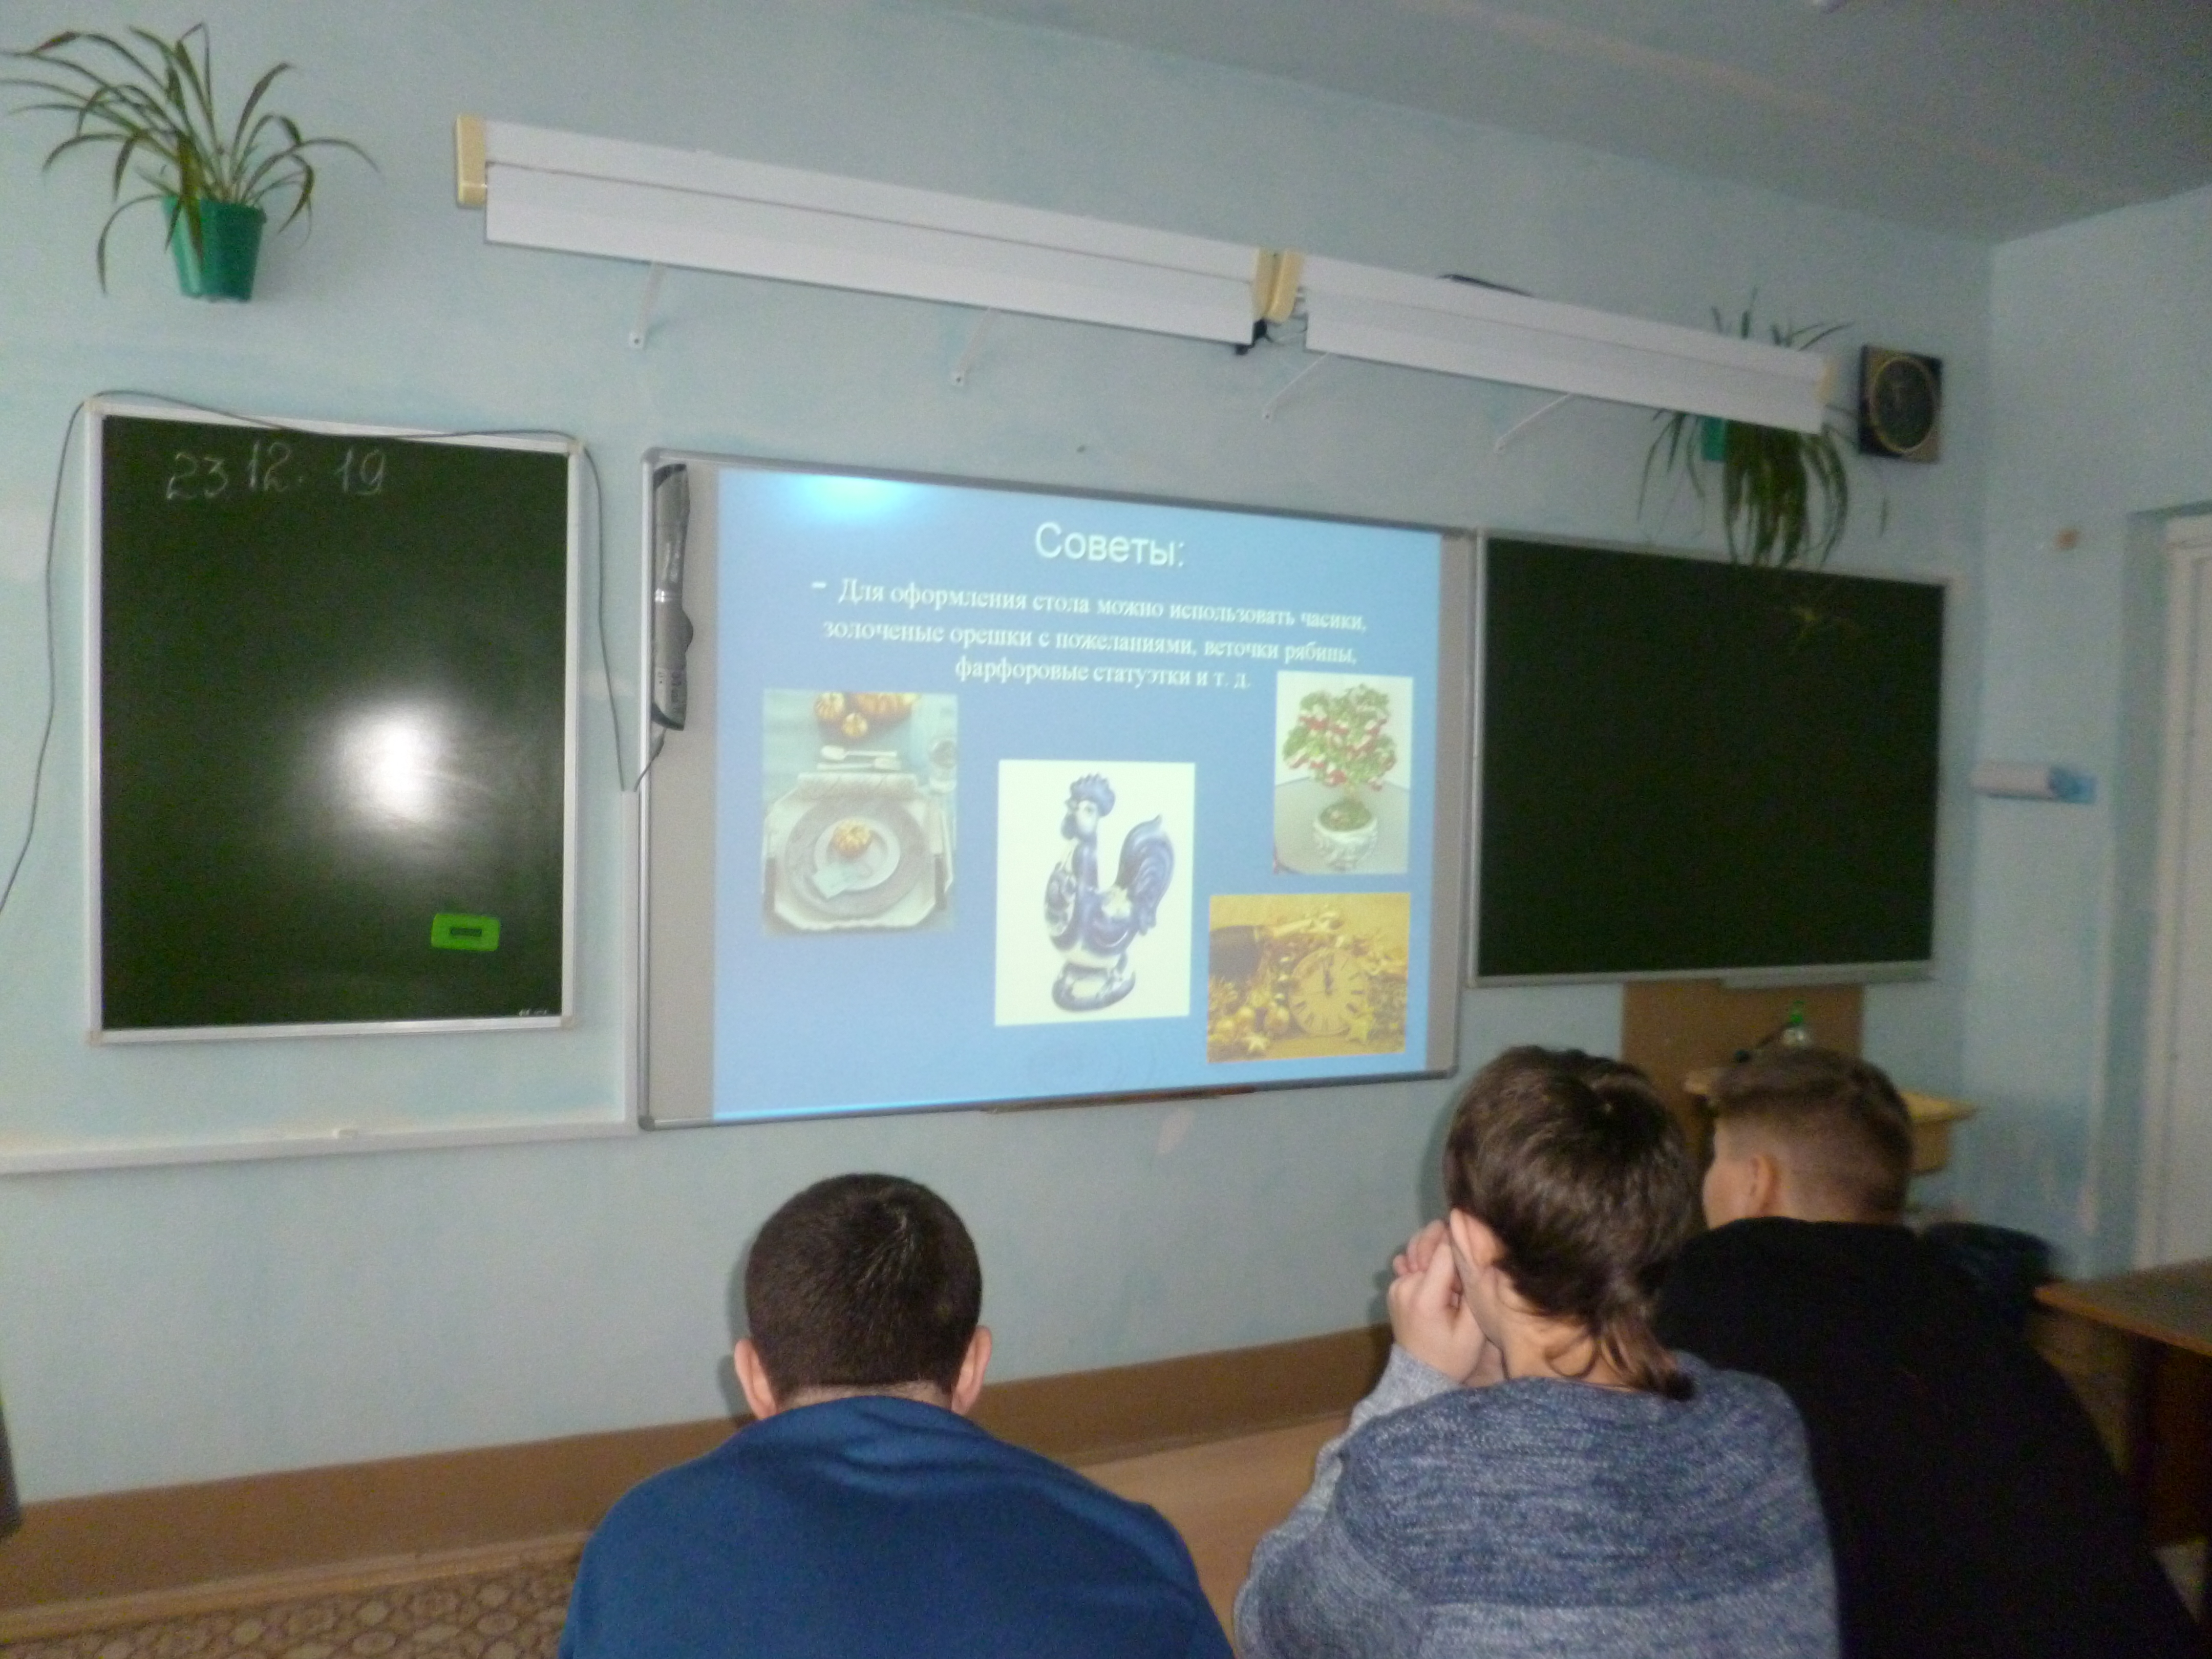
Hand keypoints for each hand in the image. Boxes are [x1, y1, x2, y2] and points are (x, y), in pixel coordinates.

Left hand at [1386, 1222, 1497, 1384]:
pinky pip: (1410, 1260)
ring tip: (1448, 1283)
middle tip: (1460, 1281)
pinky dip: (1424, 1263)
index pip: (1444, 1248)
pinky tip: (1435, 1283)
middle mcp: (1404, 1284)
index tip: (1471, 1266)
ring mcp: (1395, 1284)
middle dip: (1449, 1250)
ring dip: (1436, 1256)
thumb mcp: (1473, 1330)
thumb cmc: (1452, 1356)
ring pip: (1418, 1245)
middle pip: (1428, 1240)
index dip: (1463, 1249)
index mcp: (1424, 1295)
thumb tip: (1470, 1252)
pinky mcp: (1393, 1286)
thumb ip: (1472, 1289)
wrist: (1422, 1376)